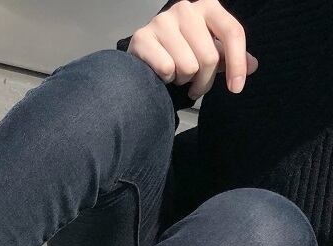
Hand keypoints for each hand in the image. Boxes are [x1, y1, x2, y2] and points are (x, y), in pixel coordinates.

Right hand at [129, 0, 258, 99]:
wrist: (144, 53)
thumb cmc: (179, 51)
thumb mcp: (209, 50)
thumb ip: (230, 57)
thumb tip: (253, 66)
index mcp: (208, 7)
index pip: (232, 33)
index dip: (237, 64)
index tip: (236, 88)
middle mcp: (186, 8)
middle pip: (209, 57)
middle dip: (203, 80)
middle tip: (195, 85)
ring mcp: (162, 21)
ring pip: (187, 66)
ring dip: (183, 80)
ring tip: (177, 76)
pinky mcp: (142, 38)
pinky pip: (166, 68)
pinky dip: (165, 78)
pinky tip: (162, 74)